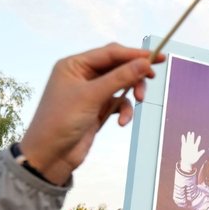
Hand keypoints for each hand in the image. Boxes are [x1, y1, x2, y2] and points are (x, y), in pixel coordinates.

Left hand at [20, 43, 164, 184]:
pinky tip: (122, 122)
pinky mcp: (97, 109)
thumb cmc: (61, 121)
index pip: (110, 53)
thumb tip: (145, 63)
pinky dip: (124, 111)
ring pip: (121, 85)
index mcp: (75, 65)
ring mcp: (90, 92)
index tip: (158, 58)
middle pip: (118, 67)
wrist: (50, 155)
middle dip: (134, 74)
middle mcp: (82, 75)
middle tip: (152, 79)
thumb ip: (120, 78)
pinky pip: (118, 103)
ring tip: (138, 101)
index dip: (135, 54)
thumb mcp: (92, 96)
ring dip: (131, 92)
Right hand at [179, 131, 205, 173]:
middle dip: (192, 136)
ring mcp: (187, 146)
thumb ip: (200, 153)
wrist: (187, 162)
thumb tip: (204, 150)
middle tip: (193, 132)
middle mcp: (191, 146)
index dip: (198, 140)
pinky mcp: (184, 147)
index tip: (199, 136)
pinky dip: (183, 139)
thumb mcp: (197, 156)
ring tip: (189, 132)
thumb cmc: (193, 160)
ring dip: (188, 136)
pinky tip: (183, 136)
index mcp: (195, 148)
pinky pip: (183, 142)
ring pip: (188, 140)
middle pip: (192, 140)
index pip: (197, 142)